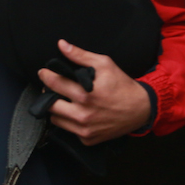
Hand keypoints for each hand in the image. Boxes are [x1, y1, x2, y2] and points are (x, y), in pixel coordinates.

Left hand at [38, 39, 155, 145]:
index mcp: (86, 94)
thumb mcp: (104, 64)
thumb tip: (62, 45)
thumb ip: (80, 55)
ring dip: (56, 109)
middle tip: (51, 88)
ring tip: (63, 100)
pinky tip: (75, 113)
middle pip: (50, 105)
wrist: (141, 109)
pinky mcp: (88, 139)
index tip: (43, 72)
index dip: (46, 76)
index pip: (55, 84)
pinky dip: (69, 122)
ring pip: (56, 120)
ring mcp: (85, 129)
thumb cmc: (122, 85)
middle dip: (48, 94)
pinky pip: (69, 131)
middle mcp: (83, 114)